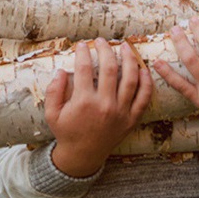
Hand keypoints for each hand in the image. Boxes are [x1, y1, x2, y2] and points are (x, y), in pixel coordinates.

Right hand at [45, 38, 152, 176]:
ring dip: (128, 60)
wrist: (83, 156)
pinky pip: (144, 98)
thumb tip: (61, 71)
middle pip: (109, 68)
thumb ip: (54, 91)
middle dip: (105, 50)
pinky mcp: (131, 119)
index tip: (82, 44)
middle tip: (101, 41)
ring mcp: (120, 112)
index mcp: (83, 102)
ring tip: (125, 47)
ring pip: (130, 79)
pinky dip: (146, 82)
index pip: (84, 68)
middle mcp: (104, 105)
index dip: (83, 52)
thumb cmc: (66, 132)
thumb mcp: (52, 113)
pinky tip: (143, 69)